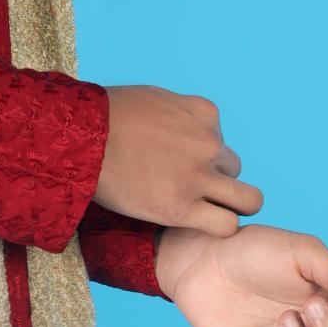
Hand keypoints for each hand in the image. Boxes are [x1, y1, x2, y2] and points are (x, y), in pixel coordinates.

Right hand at [95, 84, 263, 235]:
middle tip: (188, 187)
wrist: (80, 138)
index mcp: (203, 113)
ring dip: (231, 205)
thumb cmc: (105, 115)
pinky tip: (197, 225)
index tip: (174, 159)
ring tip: (207, 211)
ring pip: (248, 200)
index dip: (199, 152)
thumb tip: (180, 125)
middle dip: (216, 178)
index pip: (219, 138)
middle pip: (233, 168)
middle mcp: (209, 144)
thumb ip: (177, 114)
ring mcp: (198, 177)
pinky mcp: (182, 208)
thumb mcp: (152, 99)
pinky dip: (218, 227)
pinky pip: (225, 226)